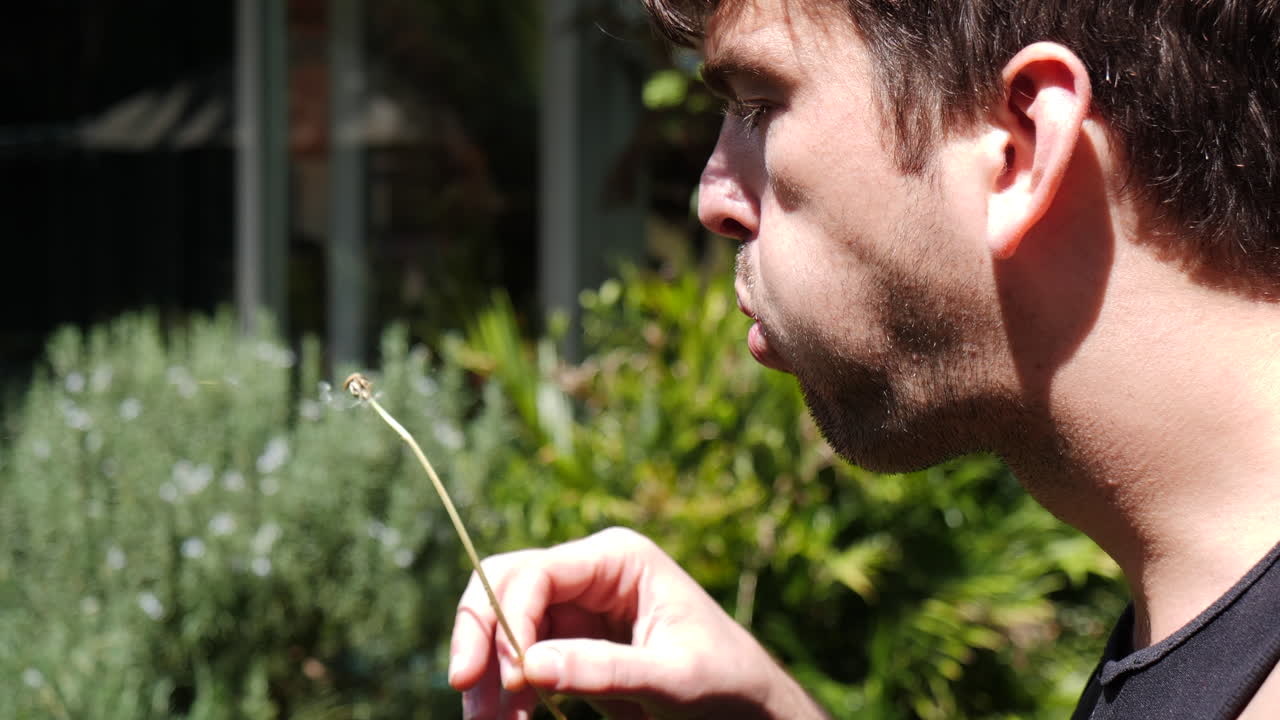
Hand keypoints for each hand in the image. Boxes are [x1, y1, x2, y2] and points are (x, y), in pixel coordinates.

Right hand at [448, 527, 829, 719]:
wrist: (749, 708)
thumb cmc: (726, 682)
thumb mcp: (672, 678)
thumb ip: (605, 669)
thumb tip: (529, 667)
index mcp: (619, 559)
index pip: (537, 574)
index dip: (506, 620)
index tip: (507, 679)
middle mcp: (590, 574)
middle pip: (505, 588)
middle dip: (482, 639)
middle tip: (468, 694)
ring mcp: (577, 608)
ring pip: (504, 626)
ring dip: (488, 673)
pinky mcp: (572, 645)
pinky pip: (519, 658)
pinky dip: (505, 690)